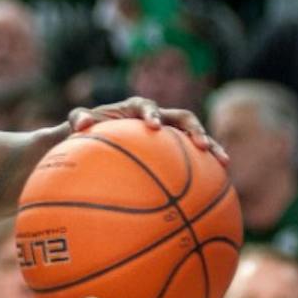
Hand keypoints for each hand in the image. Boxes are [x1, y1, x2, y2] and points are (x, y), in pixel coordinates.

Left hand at [68, 97, 228, 164]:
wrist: (90, 146)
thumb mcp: (73, 128)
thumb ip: (77, 120)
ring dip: (210, 148)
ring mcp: (167, 137)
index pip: (146, 106)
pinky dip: (203, 172)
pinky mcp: (172, 154)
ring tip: (224, 163)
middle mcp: (155, 119)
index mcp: (133, 109)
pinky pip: (190, 162)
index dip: (152, 113)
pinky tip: (215, 190)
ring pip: (194, 138)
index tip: (153, 126)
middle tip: (200, 145)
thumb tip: (81, 123)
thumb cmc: (82, 135)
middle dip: (194, 130)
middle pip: (182, 118)